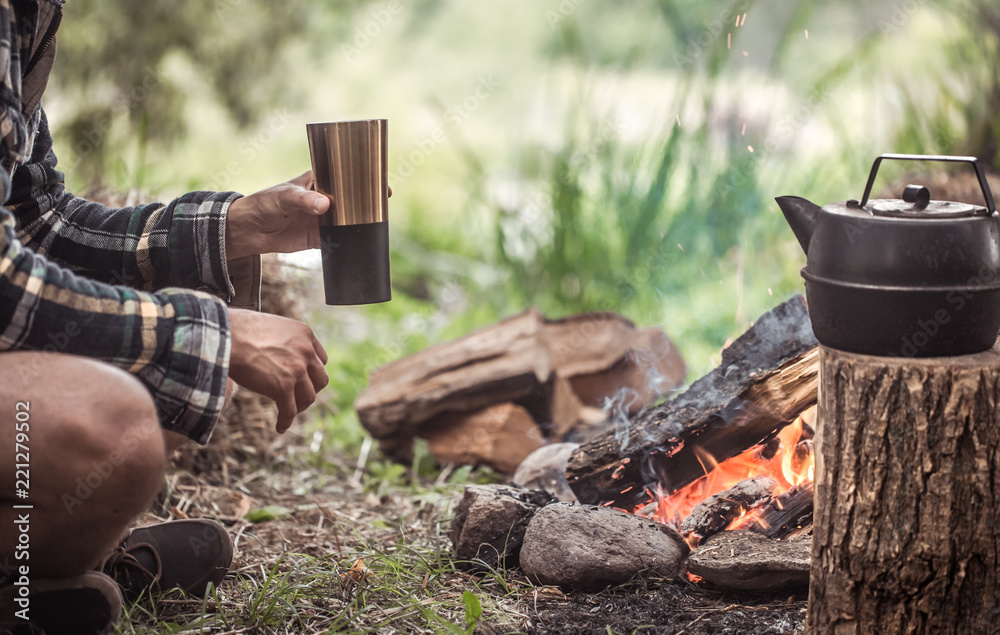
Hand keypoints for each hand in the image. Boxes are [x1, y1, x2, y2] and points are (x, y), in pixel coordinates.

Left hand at [225, 171, 391, 260]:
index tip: (382, 183)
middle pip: (354, 198)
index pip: (347, 174)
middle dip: (370, 201)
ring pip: (351, 219)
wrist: (250, 231)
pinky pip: (342, 239)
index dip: (366, 177)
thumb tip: (325, 205)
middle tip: (384, 205)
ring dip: (363, 222)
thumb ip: (303, 200)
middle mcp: (326, 197)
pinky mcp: (321, 237)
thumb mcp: (284, 197)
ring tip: (380, 224)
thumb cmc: (265, 204)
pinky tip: (364, 243)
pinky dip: (351, 241)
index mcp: (320, 179)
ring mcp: (325, 218)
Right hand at [227, 308, 328, 432]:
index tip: (303, 380)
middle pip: (320, 380)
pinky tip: (280, 426)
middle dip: (310, 390)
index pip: (321, 359)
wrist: (224, 336)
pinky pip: (290, 411)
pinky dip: (285, 421)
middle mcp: (306, 351)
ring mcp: (296, 369)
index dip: (311, 372)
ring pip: (308, 397)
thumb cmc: (238, 330)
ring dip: (299, 407)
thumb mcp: (273, 328)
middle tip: (298, 397)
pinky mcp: (283, 386)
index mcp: (305, 334)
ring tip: (288, 411)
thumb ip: (285, 342)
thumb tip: (281, 357)